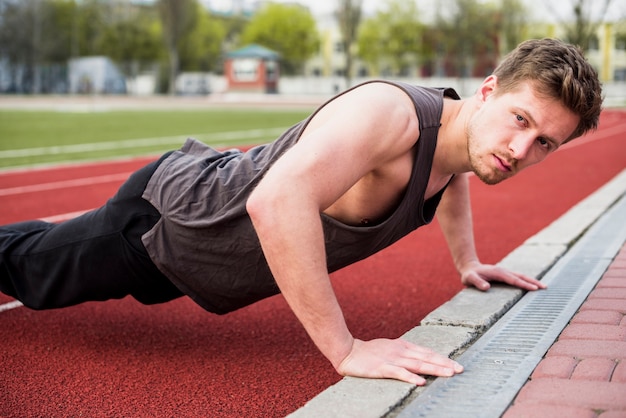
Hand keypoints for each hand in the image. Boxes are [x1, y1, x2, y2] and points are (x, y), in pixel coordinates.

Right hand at [336, 338, 463, 384]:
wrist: (348, 351)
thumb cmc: (369, 352)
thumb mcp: (390, 348)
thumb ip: (405, 353)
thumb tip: (420, 358)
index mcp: (403, 346)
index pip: (427, 352)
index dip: (442, 358)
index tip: (456, 364)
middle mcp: (400, 351)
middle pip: (426, 357)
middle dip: (444, 363)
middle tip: (460, 369)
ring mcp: (392, 359)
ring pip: (417, 364)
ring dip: (434, 369)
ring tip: (449, 374)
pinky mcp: (382, 368)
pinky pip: (398, 373)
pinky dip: (410, 377)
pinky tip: (420, 382)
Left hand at [460, 261, 546, 290]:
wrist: (469, 268)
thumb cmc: (469, 275)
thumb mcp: (470, 279)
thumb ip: (477, 282)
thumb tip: (486, 287)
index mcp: (498, 272)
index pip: (513, 280)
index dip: (524, 284)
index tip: (534, 288)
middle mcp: (504, 271)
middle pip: (521, 276)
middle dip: (533, 281)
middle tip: (545, 287)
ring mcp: (505, 273)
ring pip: (521, 276)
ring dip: (532, 281)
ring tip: (543, 287)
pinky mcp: (505, 275)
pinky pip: (518, 278)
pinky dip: (526, 281)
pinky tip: (532, 286)